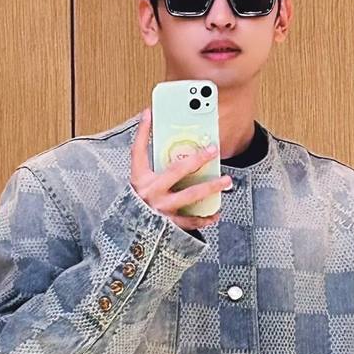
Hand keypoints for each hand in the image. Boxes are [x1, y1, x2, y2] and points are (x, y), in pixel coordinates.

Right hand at [130, 109, 231, 232]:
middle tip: (213, 150)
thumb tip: (155, 139)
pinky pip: (191, 221)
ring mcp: (160, 209)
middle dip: (197, 158)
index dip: (142, 132)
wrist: (128, 239)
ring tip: (226, 181)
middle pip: (177, 170)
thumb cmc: (135, 209)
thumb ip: (147, 166)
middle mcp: (150, 193)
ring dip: (211, 187)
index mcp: (139, 180)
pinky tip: (215, 213)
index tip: (149, 113)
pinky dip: (204, 218)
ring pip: (190, 195)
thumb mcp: (137, 185)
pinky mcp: (169, 226)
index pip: (138, 152)